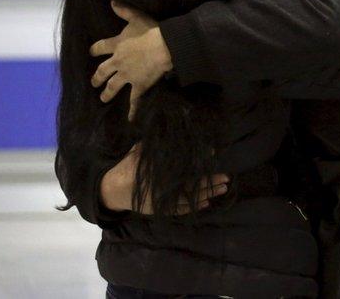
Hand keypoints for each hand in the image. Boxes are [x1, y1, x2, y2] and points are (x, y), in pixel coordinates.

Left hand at [90, 2, 171, 117]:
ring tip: (103, 99)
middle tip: (93, 82)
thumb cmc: (152, 31)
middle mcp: (118, 62)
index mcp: (117, 45)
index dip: (95, 50)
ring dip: (107, 93)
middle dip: (97, 77)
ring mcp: (127, 75)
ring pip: (113, 86)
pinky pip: (134, 100)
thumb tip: (112, 1)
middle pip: (103, 71)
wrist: (165, 47)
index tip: (91, 53)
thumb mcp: (137, 18)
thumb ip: (124, 11)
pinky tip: (129, 120)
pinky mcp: (139, 85)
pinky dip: (132, 111)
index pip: (100, 48)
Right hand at [100, 144, 229, 214]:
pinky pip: (182, 209)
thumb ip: (154, 144)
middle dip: (209, 181)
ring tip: (223, 188)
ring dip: (208, 194)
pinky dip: (195, 206)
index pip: (182, 165)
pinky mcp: (161, 209)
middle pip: (190, 184)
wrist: (113, 191)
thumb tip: (171, 129)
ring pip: (189, 199)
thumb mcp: (139, 152)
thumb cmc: (129, 167)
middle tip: (226, 176)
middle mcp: (161, 188)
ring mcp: (162, 201)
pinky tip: (208, 202)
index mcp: (156, 172)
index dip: (198, 160)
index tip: (212, 153)